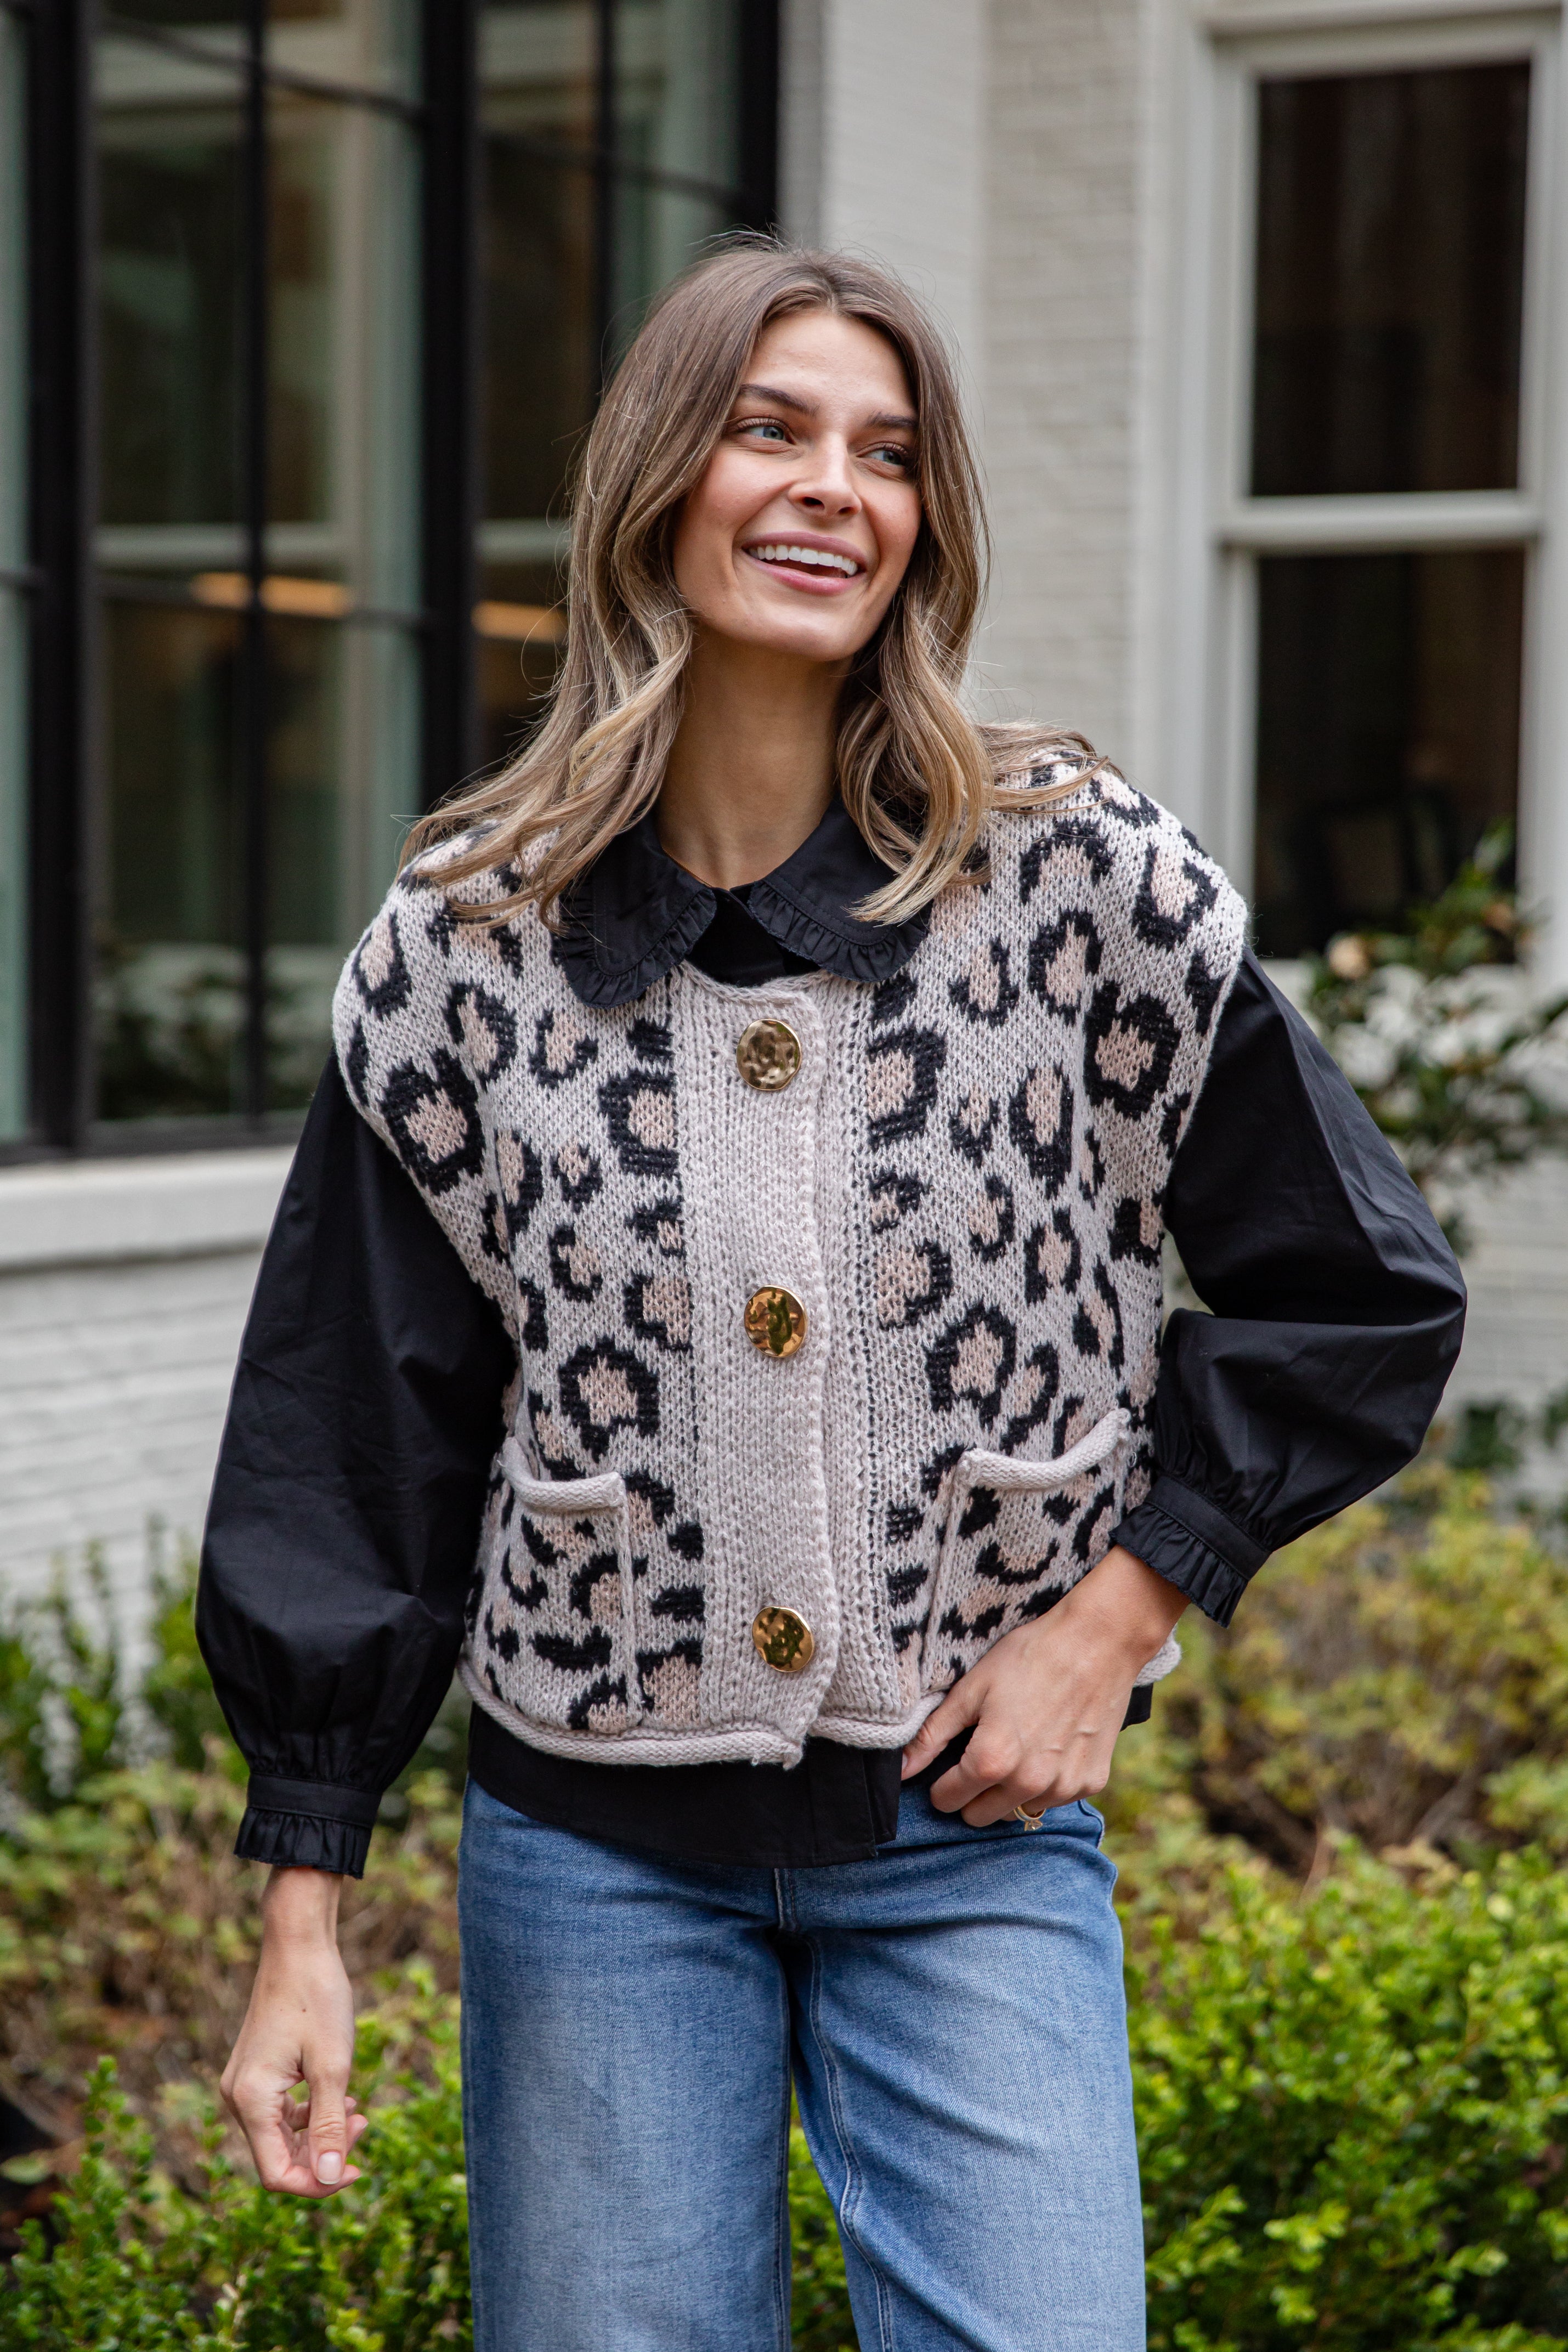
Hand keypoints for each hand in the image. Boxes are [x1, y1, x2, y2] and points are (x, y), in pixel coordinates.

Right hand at [220, 1866, 366, 2196]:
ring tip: (359, 2111)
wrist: (299, 1945)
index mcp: (250, 2101)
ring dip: (320, 2134)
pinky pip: (280, 2113)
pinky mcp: (255, 2072)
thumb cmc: (317, 1998)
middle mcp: (237, 2098)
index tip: (358, 2169)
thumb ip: (330, 2126)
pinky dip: (310, 2115)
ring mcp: (243, 2085)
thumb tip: (333, 2179)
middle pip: (278, 2158)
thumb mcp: (332, 2065)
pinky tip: (343, 2097)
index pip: (277, 2174)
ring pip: (281, 2136)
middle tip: (364, 2124)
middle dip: (324, 2153)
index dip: (318, 2184)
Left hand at [899, 1544, 1185, 1826]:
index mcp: (992, 1761)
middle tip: (984, 1753)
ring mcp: (1063, 1788)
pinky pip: (1054, 1799)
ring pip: (1018, 1810)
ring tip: (1020, 1745)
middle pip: (980, 1816)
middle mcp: (1028, 1784)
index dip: (942, 1782)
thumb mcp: (971, 1689)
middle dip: (973, 1792)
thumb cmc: (1029, 1657)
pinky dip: (1046, 1782)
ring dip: (1010, 1790)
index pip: (948, 1801)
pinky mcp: (1091, 1783)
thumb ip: (932, 1736)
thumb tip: (901, 1771)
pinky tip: (1050, 1745)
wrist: (1097, 1643)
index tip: (951, 1762)